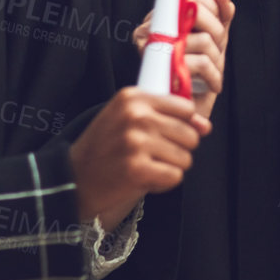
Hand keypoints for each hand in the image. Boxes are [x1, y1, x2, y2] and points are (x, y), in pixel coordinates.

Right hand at [69, 86, 208, 226]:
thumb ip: (170, 116)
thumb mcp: (130, 119)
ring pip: (186, 158)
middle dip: (178, 150)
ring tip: (146, 166)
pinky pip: (175, 177)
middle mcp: (136, 115)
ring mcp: (136, 142)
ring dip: (170, 167)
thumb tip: (206, 126)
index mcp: (134, 97)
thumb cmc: (106, 146)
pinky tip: (144, 178)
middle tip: (152, 155)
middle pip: (190, 135)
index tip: (163, 135)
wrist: (73, 178)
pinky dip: (163, 183)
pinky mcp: (137, 169)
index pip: (186, 108)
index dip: (181, 125)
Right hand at [133, 0, 234, 120]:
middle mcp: (148, 31)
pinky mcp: (159, 72)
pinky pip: (196, 62)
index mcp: (160, 19)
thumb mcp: (212, 43)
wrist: (182, 117)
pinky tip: (214, 84)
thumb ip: (219, 18)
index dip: (212, 7)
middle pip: (195, 12)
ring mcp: (150, 51)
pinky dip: (213, 74)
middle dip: (217, 32)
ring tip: (215, 72)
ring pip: (201, 39)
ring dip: (217, 58)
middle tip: (220, 50)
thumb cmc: (197, 77)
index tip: (219, 29)